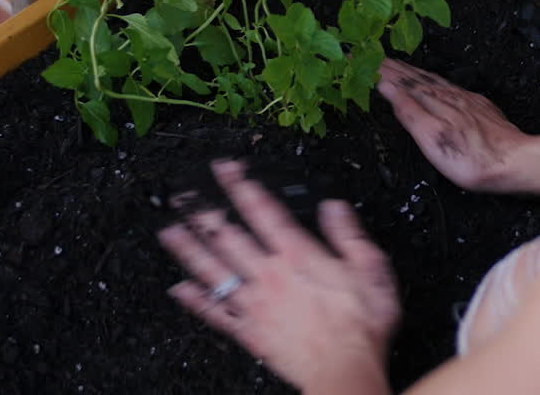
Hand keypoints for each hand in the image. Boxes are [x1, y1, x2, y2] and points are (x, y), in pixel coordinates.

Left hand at [159, 160, 398, 393]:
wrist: (345, 370)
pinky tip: (178, 289)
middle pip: (229, 236)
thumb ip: (348, 235)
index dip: (240, 186)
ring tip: (169, 231)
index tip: (223, 169)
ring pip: (214, 270)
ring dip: (189, 250)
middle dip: (204, 212)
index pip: (263, 211)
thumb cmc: (360, 324)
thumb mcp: (370, 269)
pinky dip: (195, 301)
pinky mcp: (250, 331)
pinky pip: (215, 312)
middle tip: (183, 195)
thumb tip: (334, 208)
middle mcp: (270, 274)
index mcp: (297, 255)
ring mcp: (256, 303)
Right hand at [377, 59, 531, 190]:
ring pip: (434, 81)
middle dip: (396, 68)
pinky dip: (435, 82)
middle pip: (417, 78)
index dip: (384, 72)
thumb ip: (409, 111)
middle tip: (378, 58)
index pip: (403, 81)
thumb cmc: (473, 158)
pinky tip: (437, 84)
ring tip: (400, 67)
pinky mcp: (479, 108)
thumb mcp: (431, 138)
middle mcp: (450, 96)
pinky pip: (450, 87)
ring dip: (414, 73)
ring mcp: (466, 101)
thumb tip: (387, 87)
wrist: (516, 162)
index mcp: (436, 101)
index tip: (367, 61)